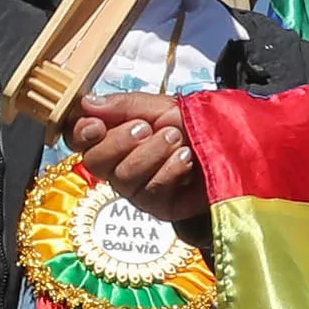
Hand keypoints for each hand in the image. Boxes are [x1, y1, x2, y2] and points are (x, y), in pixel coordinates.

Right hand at [67, 94, 208, 229]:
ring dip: (152, 153)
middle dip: (120, 142)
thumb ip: (124, 105)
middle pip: (94, 161)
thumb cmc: (193, 124)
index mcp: (113, 136)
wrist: (230, 146)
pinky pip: (151, 190)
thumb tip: (87, 102)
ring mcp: (135, 188)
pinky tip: (186, 159)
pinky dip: (170, 170)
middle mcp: (118, 164)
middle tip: (147, 128)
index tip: (96, 125)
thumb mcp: (160, 106)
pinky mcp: (157, 206)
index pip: (79, 138)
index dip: (82, 133)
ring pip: (123, 176)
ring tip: (177, 139)